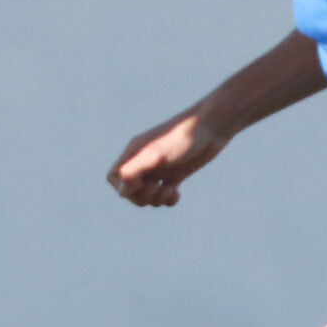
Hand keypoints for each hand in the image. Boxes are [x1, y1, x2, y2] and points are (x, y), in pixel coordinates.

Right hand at [107, 106, 231, 207]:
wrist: (212, 127)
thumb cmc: (182, 137)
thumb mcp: (156, 154)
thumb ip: (135, 171)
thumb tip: (122, 192)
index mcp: (135, 153)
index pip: (114, 177)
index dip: (123, 187)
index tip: (140, 183)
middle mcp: (144, 161)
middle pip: (130, 190)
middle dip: (142, 196)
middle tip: (157, 188)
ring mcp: (159, 169)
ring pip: (147, 195)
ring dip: (156, 199)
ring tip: (170, 191)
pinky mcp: (175, 174)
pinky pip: (163, 195)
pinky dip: (168, 199)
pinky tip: (177, 193)